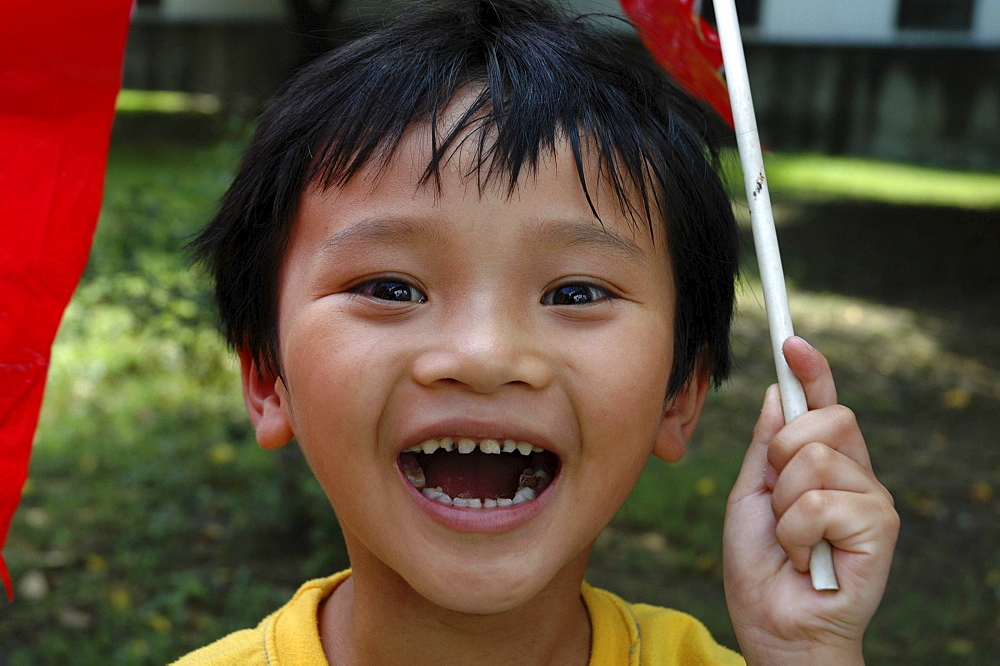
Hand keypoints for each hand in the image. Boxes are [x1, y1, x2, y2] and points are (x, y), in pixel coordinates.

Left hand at [723, 337, 898, 664]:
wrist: (774, 625)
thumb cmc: (761, 567)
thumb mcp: (749, 495)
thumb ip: (766, 447)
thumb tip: (779, 391)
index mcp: (821, 463)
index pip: (823, 405)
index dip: (812, 370)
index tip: (792, 341)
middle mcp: (853, 473)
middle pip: (825, 418)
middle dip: (781, 455)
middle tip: (777, 503)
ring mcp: (870, 498)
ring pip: (816, 459)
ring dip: (784, 505)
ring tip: (792, 541)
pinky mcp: (880, 526)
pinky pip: (821, 500)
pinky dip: (797, 533)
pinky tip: (808, 560)